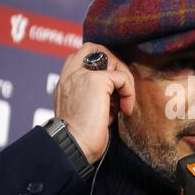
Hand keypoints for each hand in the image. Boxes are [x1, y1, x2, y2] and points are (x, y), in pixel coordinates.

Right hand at [54, 43, 134, 162]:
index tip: (114, 89)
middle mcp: (70, 74)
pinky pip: (121, 77)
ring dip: (125, 80)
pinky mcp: (95, 80)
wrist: (72, 147)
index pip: (83, 56)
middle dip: (116, 64)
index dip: (103, 66)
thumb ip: (95, 97)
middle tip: (123, 88)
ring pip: (112, 59)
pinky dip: (129, 92)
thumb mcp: (86, 111)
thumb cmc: (81, 138)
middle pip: (96, 48)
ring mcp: (81, 75)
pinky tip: (125, 110)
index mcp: (65, 82)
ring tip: (124, 103)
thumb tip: (117, 92)